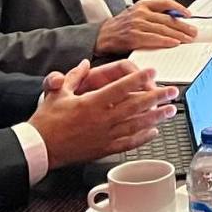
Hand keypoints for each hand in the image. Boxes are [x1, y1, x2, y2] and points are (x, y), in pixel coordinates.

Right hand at [30, 60, 179, 168]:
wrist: (38, 149)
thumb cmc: (47, 121)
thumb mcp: (58, 93)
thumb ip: (74, 76)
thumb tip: (85, 62)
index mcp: (92, 104)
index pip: (120, 88)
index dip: (138, 79)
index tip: (152, 71)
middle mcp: (102, 120)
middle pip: (135, 106)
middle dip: (157, 98)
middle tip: (173, 92)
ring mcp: (105, 136)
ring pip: (136, 125)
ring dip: (155, 117)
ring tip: (170, 110)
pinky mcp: (104, 149)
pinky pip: (128, 143)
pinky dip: (142, 138)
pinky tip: (154, 132)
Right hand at [94, 0, 197, 54]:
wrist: (101, 36)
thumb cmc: (121, 26)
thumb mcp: (135, 13)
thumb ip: (152, 14)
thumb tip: (175, 20)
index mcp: (142, 4)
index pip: (165, 2)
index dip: (179, 8)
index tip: (189, 15)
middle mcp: (140, 12)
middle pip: (167, 18)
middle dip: (183, 26)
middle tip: (194, 32)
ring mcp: (137, 24)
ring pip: (163, 29)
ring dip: (178, 35)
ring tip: (188, 39)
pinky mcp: (134, 37)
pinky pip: (154, 39)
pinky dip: (166, 41)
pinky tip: (174, 43)